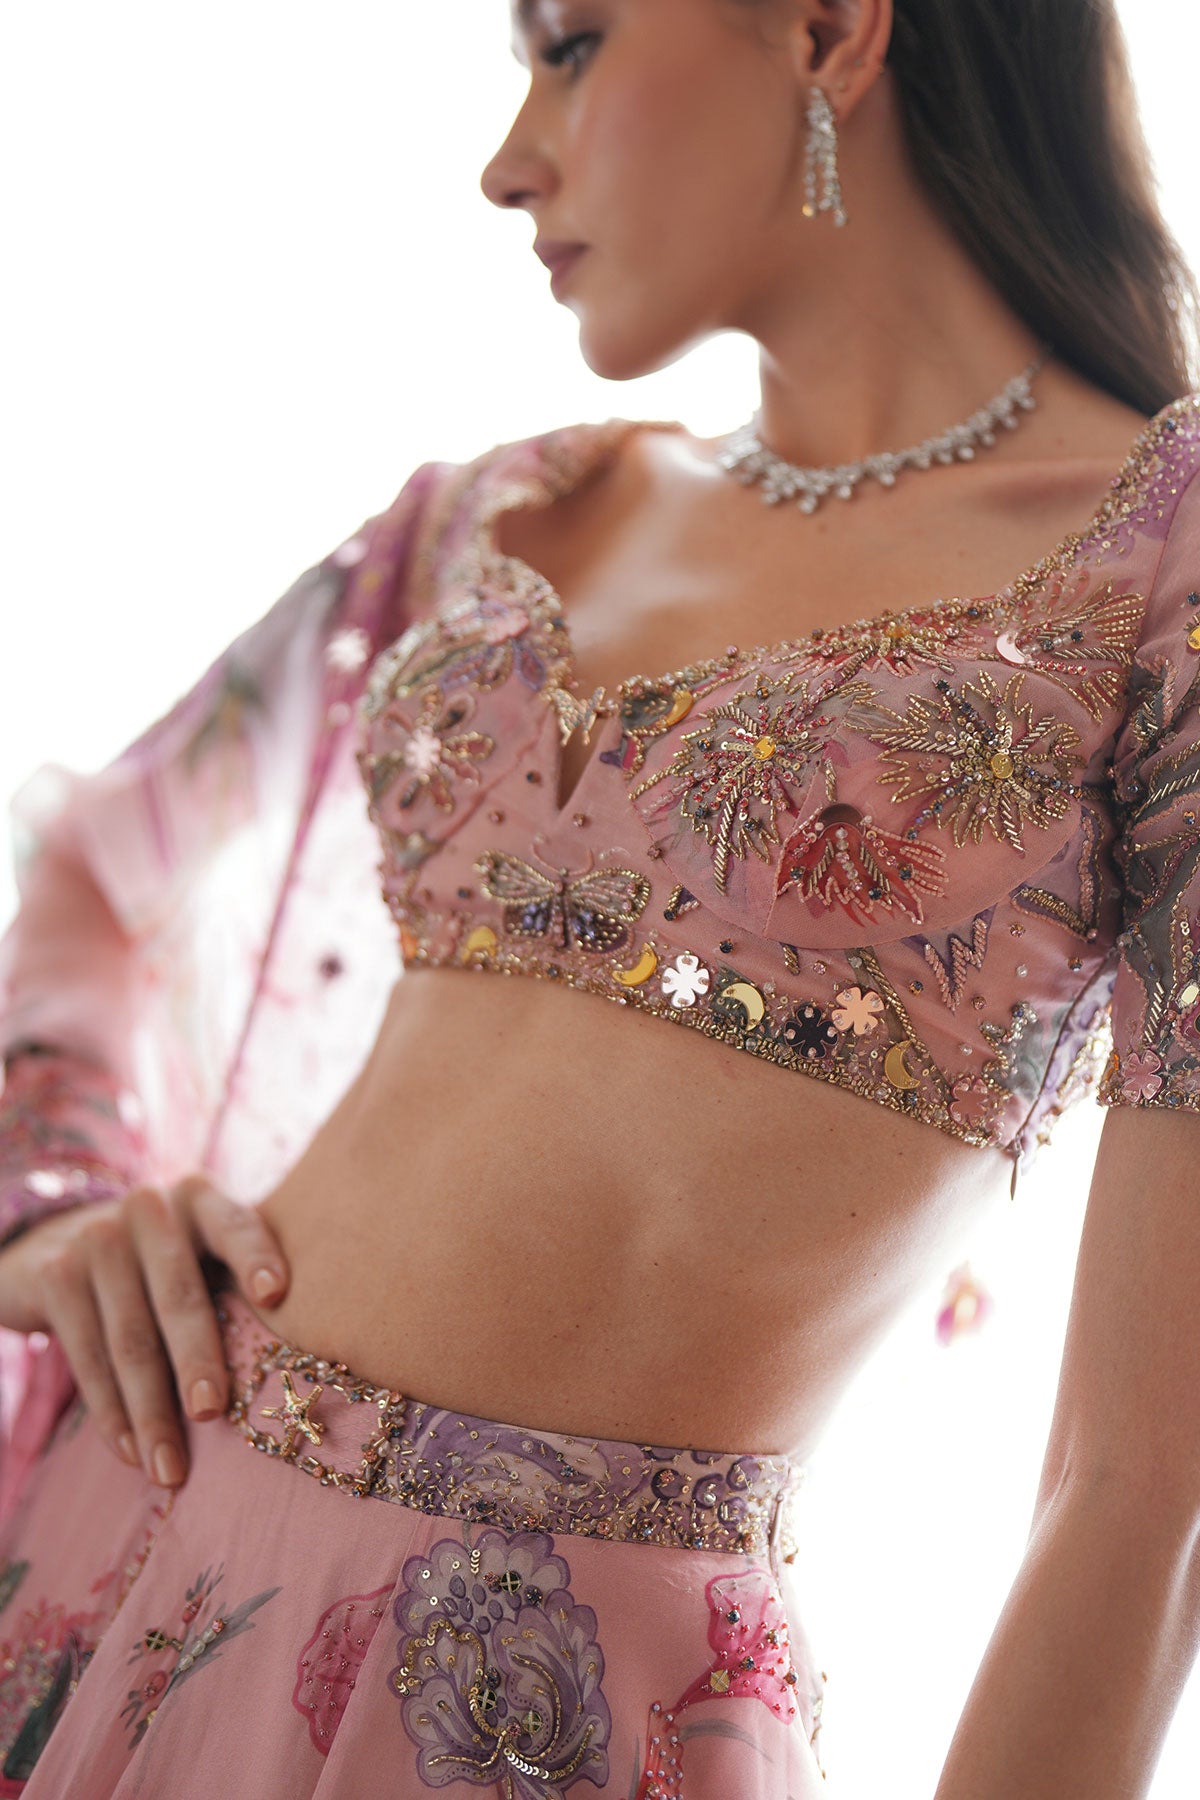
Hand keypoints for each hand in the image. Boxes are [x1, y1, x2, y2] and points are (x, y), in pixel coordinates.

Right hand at [0, 1174, 289, 1487]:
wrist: (61, 1241)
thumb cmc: (163, 1262)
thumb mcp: (200, 1252)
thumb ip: (238, 1283)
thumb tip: (301, 1371)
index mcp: (201, 1198)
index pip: (235, 1224)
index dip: (255, 1255)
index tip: (275, 1293)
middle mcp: (150, 1208)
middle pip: (180, 1296)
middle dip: (196, 1360)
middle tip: (211, 1414)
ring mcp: (97, 1238)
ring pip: (131, 1339)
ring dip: (151, 1412)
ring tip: (170, 1470)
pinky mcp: (56, 1275)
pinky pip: (87, 1354)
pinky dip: (112, 1413)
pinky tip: (131, 1453)